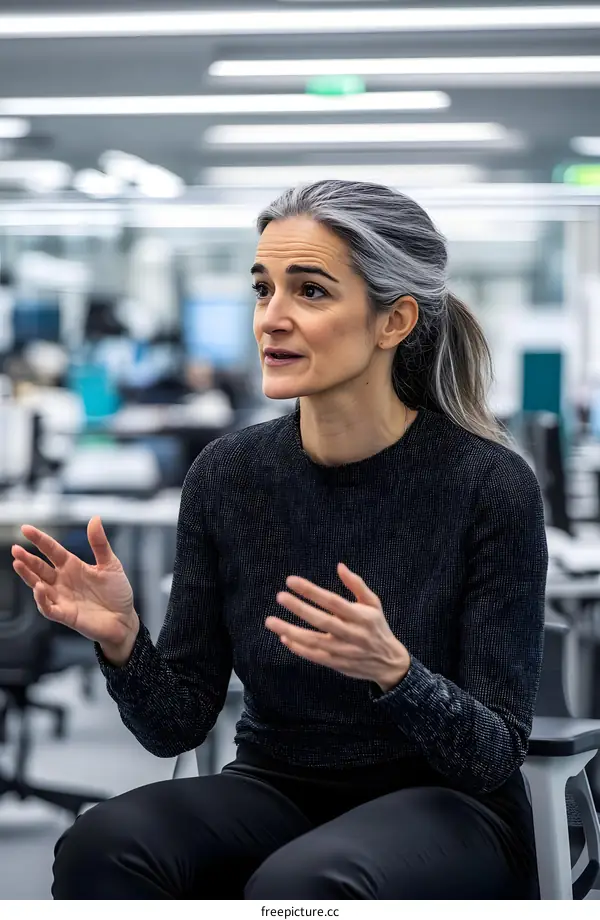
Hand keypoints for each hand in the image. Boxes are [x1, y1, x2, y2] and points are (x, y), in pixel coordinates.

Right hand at [12, 516, 138, 659]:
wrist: (124, 619)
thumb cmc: (117, 592)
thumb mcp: (111, 564)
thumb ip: (99, 544)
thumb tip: (95, 518)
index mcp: (73, 566)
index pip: (52, 550)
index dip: (39, 539)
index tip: (26, 529)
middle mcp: (63, 581)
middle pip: (40, 568)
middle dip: (27, 559)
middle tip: (16, 549)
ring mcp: (62, 598)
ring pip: (38, 586)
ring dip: (28, 576)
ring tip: (18, 564)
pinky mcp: (65, 614)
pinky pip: (48, 607)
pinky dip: (41, 599)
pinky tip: (39, 588)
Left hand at [266, 563, 409, 691]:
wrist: (389, 663)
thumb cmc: (376, 627)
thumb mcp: (373, 604)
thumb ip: (357, 584)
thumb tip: (339, 566)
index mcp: (361, 616)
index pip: (332, 601)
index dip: (311, 591)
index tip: (291, 581)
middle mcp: (352, 633)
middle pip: (321, 620)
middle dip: (299, 608)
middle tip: (280, 596)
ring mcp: (343, 651)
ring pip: (314, 641)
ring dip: (290, 631)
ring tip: (270, 621)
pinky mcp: (337, 664)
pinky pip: (314, 656)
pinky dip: (298, 648)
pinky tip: (284, 638)